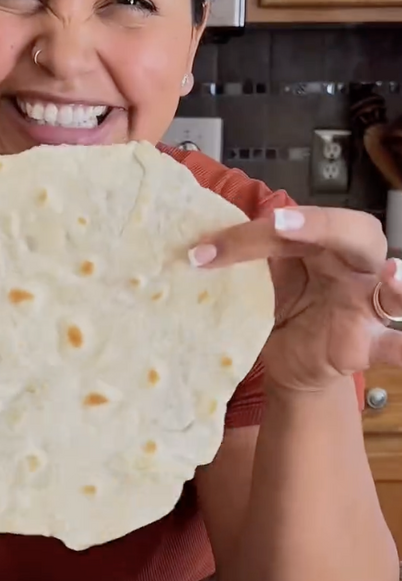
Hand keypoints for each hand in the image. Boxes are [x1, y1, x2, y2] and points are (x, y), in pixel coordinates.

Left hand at [189, 206, 401, 391]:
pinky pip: (395, 347)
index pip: (312, 221)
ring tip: (391, 275)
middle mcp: (356, 267)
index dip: (289, 219)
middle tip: (280, 225)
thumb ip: (246, 255)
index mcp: (329, 242)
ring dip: (396, 281)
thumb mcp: (263, 277)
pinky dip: (401, 347)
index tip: (263, 220)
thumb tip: (199, 241)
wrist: (289, 362)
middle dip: (322, 226)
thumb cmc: (281, 305)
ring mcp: (368, 308)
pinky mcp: (368, 347)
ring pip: (392, 291)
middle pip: (357, 235)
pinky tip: (401, 345)